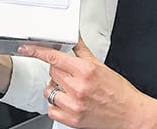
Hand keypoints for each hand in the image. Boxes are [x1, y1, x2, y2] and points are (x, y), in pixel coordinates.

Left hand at [18, 37, 156, 128]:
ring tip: (72, 90)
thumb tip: (73, 37)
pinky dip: (57, 105)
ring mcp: (73, 104)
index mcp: (85, 71)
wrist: (130, 115)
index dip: (36, 51)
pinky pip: (51, 109)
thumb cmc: (118, 92)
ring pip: (49, 90)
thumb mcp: (101, 66)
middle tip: (72, 76)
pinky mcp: (71, 119)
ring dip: (56, 89)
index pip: (53, 57)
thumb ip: (82, 51)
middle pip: (52, 72)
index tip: (26, 49)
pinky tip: (69, 102)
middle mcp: (78, 87)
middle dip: (59, 72)